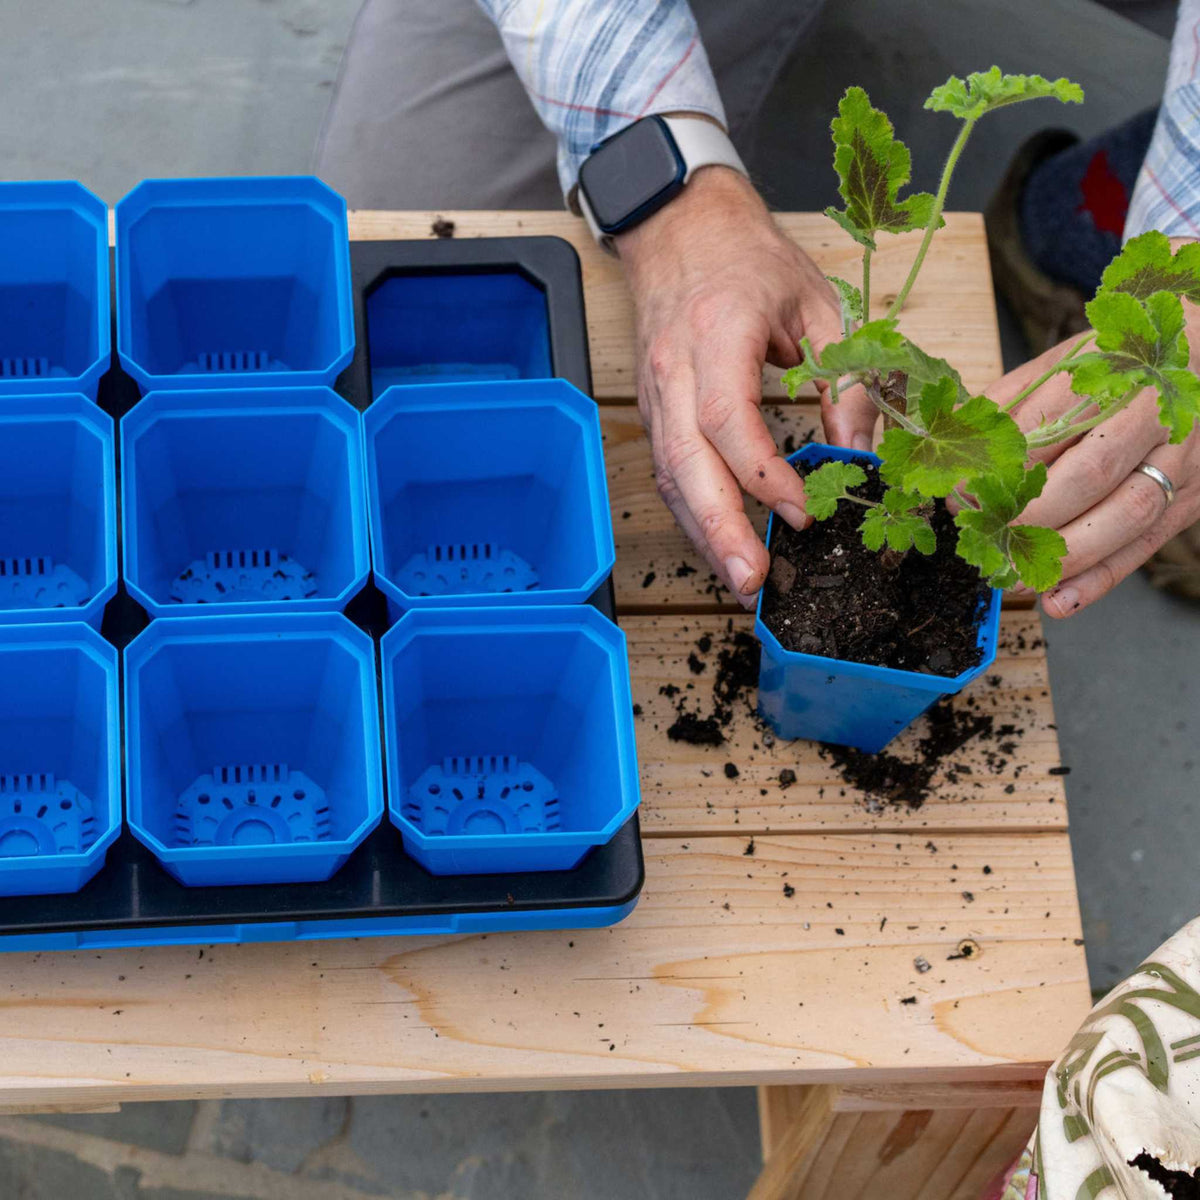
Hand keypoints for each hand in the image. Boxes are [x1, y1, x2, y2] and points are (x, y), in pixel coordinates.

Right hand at [616, 167, 876, 604]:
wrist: (680, 231)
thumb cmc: (749, 263)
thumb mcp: (817, 303)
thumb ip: (843, 378)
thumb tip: (859, 454)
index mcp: (717, 333)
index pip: (728, 420)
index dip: (763, 475)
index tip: (805, 512)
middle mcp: (675, 371)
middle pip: (685, 465)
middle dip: (718, 529)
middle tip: (754, 579)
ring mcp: (655, 395)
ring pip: (670, 478)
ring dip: (703, 534)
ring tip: (742, 578)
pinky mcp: (654, 412)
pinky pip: (668, 473)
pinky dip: (694, 513)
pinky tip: (722, 542)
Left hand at [990, 294, 1199, 617]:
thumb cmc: (1117, 362)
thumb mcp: (1062, 362)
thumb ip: (1009, 402)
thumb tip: (955, 447)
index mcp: (1116, 371)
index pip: (1052, 422)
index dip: (1002, 464)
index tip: (960, 490)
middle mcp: (1157, 414)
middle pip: (1092, 471)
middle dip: (1029, 512)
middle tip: (983, 532)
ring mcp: (1182, 459)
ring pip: (1126, 515)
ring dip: (1063, 555)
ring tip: (1010, 573)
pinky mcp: (1192, 498)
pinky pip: (1146, 545)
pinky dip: (1100, 580)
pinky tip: (1059, 601)